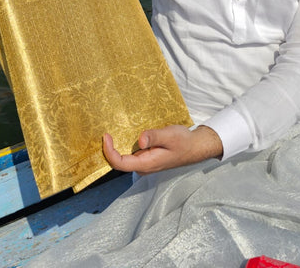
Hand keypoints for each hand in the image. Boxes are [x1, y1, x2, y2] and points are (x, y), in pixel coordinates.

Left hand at [103, 124, 222, 174]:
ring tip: (110, 131)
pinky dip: (123, 145)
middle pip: (119, 162)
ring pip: (124, 158)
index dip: (109, 152)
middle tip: (105, 131)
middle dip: (109, 149)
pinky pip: (130, 154)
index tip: (106, 136)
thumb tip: (140, 140)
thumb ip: (154, 137)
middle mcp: (143, 166)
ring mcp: (145, 163)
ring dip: (115, 147)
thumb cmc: (183, 141)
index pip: (120, 163)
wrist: (194, 147)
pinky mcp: (147, 158)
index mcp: (147, 164)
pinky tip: (122, 134)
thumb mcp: (170, 135)